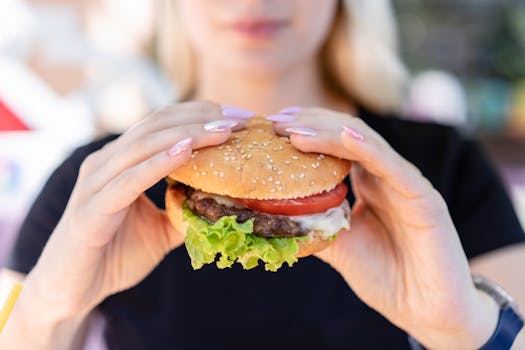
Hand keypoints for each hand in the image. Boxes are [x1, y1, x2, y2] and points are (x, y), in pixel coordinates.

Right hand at [24, 101, 247, 321]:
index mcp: (121, 162)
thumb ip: (185, 211)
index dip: (200, 115)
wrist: (72, 290)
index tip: (238, 116)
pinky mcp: (91, 210)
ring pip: (143, 144)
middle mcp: (106, 163)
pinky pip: (129, 180)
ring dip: (187, 134)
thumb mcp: (161, 230)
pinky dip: (159, 163)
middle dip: (201, 118)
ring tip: (223, 130)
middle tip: (240, 118)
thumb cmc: (114, 255)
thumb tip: (221, 203)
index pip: (162, 123)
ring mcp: (95, 183)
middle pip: (156, 125)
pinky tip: (186, 151)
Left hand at [269, 108, 498, 349]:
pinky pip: (393, 167)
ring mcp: (405, 182)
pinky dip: (368, 148)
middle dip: (310, 123)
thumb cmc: (385, 276)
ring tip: (295, 129)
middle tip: (276, 122)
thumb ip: (313, 225)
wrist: (425, 310)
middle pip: (346, 134)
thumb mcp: (338, 246)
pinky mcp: (424, 198)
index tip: (271, 128)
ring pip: (366, 143)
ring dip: (329, 132)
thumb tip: (271, 215)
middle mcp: (386, 175)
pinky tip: (344, 136)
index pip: (334, 144)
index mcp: (368, 182)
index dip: (305, 131)